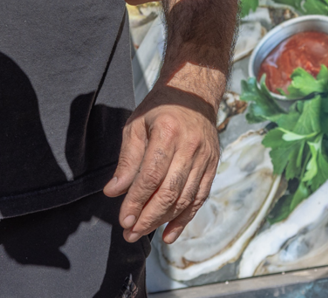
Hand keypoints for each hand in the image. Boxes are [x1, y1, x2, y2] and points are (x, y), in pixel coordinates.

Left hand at [106, 85, 220, 241]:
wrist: (195, 94)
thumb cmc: (161, 109)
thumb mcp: (136, 126)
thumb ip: (127, 160)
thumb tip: (114, 191)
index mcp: (169, 133)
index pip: (151, 176)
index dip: (136, 201)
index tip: (123, 220)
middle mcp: (191, 146)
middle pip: (170, 191)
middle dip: (148, 217)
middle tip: (130, 234)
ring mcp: (205, 157)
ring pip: (186, 198)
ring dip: (163, 220)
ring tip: (143, 233)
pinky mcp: (213, 165)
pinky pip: (200, 197)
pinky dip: (185, 218)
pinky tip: (170, 233)